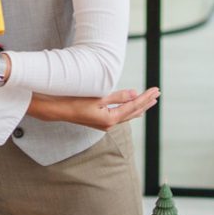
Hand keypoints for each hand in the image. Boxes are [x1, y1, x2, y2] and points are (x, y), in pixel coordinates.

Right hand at [29, 87, 159, 129]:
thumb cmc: (75, 101)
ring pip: (127, 115)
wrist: (56, 109)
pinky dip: (128, 110)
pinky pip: (120, 116)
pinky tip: (132, 108)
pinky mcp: (100, 121)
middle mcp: (109, 124)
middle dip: (146, 102)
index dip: (145, 98)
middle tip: (157, 94)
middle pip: (133, 112)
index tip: (156, 90)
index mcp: (110, 118)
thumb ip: (117, 96)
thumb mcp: (97, 97)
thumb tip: (134, 94)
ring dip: (139, 107)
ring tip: (150, 101)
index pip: (134, 106)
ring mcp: (104, 124)